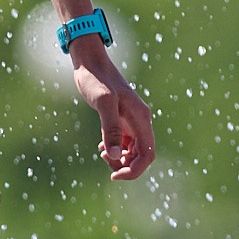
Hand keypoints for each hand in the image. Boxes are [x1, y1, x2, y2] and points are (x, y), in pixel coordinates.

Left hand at [72, 45, 154, 179]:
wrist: (90, 63)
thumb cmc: (96, 79)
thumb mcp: (103, 102)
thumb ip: (110, 129)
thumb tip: (115, 156)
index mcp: (141, 118)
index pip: (148, 154)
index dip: (134, 170)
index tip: (115, 175)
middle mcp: (140, 121)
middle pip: (142, 156)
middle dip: (125, 165)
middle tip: (104, 160)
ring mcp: (132, 121)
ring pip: (133, 151)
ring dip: (119, 159)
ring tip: (101, 151)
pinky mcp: (122, 120)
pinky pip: (125, 144)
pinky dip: (115, 150)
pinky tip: (102, 146)